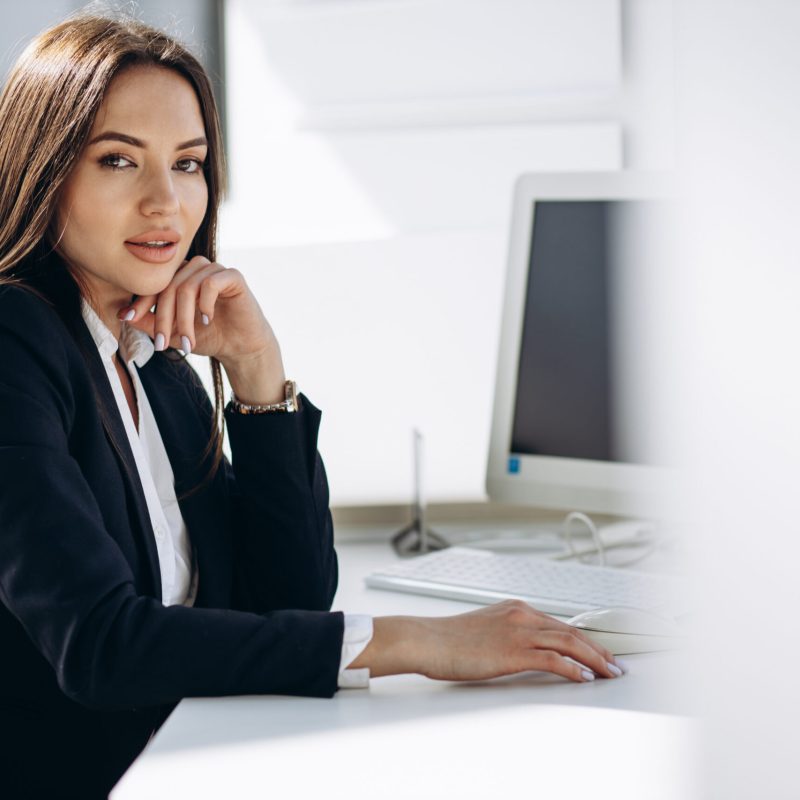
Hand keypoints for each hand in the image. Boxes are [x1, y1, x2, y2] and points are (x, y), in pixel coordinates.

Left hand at [119, 257, 285, 402]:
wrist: (242, 347)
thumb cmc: (210, 337)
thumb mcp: (173, 333)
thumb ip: (150, 323)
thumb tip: (122, 315)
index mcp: (180, 277)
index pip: (155, 283)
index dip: (140, 301)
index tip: (129, 319)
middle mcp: (196, 269)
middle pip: (169, 287)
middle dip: (163, 318)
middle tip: (162, 344)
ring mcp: (215, 270)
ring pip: (187, 287)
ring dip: (183, 319)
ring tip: (188, 342)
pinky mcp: (233, 276)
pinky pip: (210, 283)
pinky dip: (204, 304)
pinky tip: (207, 320)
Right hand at [351, 600, 624, 682]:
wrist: (428, 639)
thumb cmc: (449, 638)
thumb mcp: (486, 629)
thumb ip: (510, 635)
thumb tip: (528, 652)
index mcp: (516, 609)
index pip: (560, 623)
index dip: (585, 639)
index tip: (599, 652)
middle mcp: (521, 615)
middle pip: (571, 631)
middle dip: (598, 649)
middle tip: (615, 665)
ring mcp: (518, 632)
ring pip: (568, 642)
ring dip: (594, 658)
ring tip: (609, 672)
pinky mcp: (512, 651)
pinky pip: (552, 659)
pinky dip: (572, 668)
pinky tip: (583, 677)